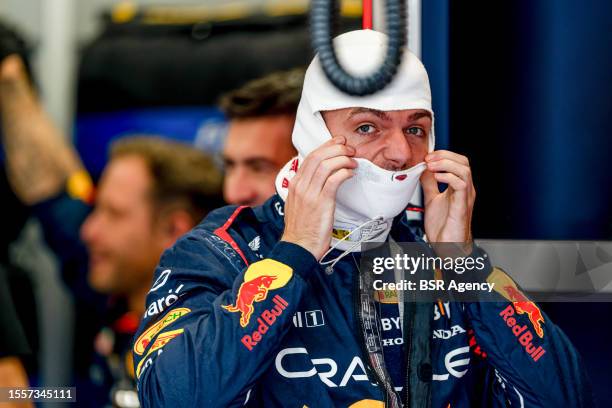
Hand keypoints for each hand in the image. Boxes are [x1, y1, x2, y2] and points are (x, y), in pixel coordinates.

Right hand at [281, 136, 355, 259]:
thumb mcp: (298, 204)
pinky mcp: (321, 203)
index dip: (326, 146)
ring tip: (353, 161)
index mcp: (294, 184)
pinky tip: (350, 174)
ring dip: (342, 159)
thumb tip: (318, 177)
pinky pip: (334, 180)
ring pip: (326, 165)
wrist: (298, 247)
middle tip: (349, 149)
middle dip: (336, 148)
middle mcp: (300, 185)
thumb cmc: (301, 229)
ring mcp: (309, 194)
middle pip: (318, 156)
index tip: (338, 142)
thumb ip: (305, 189)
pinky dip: (344, 173)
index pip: (310, 157)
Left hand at [420, 150, 474, 245]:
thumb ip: (429, 185)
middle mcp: (465, 190)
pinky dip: (448, 177)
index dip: (443, 155)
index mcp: (459, 187)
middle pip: (464, 161)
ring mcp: (465, 197)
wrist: (447, 246)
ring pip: (465, 170)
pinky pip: (461, 185)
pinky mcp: (461, 206)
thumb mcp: (432, 200)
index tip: (427, 156)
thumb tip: (422, 171)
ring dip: (446, 164)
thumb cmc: (443, 226)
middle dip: (445, 155)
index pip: (458, 161)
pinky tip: (436, 178)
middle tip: (428, 158)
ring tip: (431, 166)